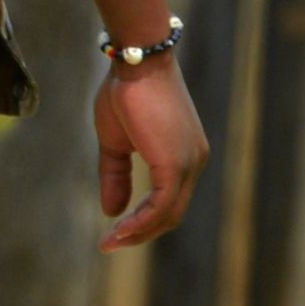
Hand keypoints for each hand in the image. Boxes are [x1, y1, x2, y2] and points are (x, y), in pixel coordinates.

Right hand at [97, 60, 210, 246]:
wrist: (136, 62)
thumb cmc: (126, 92)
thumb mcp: (116, 143)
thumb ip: (117, 177)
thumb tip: (112, 211)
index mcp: (184, 155)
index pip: (169, 200)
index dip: (143, 221)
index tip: (115, 232)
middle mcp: (194, 161)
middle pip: (172, 213)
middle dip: (141, 233)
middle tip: (110, 243)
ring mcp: (189, 163)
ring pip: (168, 215)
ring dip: (138, 232)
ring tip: (110, 242)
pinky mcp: (176, 164)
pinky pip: (161, 206)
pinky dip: (141, 222)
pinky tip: (119, 230)